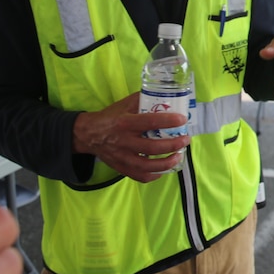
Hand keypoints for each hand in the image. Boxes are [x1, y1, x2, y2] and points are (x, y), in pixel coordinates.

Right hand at [72, 93, 190, 181]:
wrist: (87, 134)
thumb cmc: (110, 117)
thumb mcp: (124, 104)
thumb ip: (142, 100)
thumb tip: (165, 97)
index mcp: (125, 122)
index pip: (150, 122)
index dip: (168, 121)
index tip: (182, 120)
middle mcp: (123, 141)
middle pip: (152, 147)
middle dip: (173, 145)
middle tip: (185, 140)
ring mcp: (121, 157)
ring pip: (146, 166)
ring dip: (166, 163)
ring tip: (178, 157)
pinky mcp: (120, 167)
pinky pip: (139, 176)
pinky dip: (153, 175)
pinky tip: (163, 170)